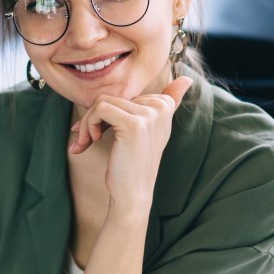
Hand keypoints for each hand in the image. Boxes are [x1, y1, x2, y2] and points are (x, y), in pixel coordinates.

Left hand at [69, 76, 192, 211]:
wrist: (132, 194)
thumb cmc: (132, 164)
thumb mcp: (146, 131)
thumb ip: (165, 105)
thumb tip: (186, 79)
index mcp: (164, 107)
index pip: (125, 95)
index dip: (108, 114)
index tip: (100, 132)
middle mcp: (161, 108)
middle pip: (112, 96)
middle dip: (94, 119)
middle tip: (87, 139)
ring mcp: (149, 115)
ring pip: (102, 102)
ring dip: (88, 123)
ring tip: (86, 142)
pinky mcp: (134, 123)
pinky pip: (99, 108)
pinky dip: (88, 124)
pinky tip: (90, 142)